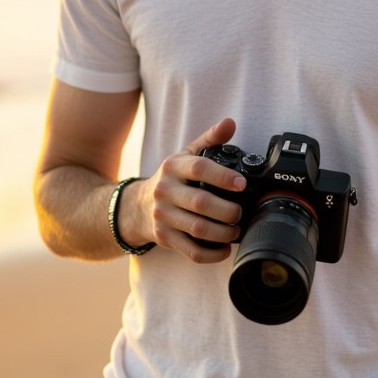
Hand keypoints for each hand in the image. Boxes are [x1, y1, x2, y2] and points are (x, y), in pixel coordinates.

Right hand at [120, 118, 246, 262]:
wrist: (136, 207)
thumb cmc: (170, 179)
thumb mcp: (185, 155)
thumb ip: (209, 139)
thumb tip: (230, 123)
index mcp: (173, 167)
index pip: (199, 168)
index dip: (223, 176)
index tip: (242, 184)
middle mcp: (165, 191)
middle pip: (201, 203)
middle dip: (227, 211)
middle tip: (241, 213)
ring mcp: (163, 216)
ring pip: (198, 229)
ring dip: (223, 233)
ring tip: (236, 230)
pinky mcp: (164, 238)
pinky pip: (191, 251)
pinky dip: (212, 254)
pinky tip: (224, 249)